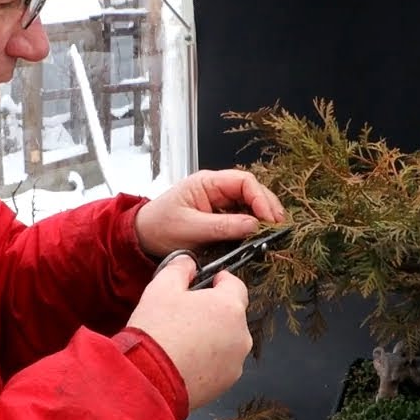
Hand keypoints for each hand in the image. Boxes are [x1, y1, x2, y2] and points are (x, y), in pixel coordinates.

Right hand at [127, 253, 251, 410]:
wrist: (149, 378)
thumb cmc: (157, 331)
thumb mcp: (161, 287)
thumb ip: (180, 268)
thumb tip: (188, 262)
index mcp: (229, 306)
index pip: (235, 284)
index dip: (220, 280)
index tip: (206, 282)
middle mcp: (241, 334)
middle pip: (232, 313)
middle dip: (214, 310)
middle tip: (187, 313)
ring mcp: (236, 361)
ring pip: (228, 339)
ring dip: (213, 336)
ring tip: (184, 340)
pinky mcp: (227, 382)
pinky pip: (222, 363)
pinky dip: (209, 359)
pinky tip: (186, 359)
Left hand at [134, 169, 285, 257]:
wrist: (141, 237)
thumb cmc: (159, 227)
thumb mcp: (190, 228)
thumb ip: (222, 226)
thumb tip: (253, 226)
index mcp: (206, 182)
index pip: (243, 182)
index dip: (260, 198)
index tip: (270, 218)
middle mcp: (215, 189)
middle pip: (250, 191)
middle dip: (266, 207)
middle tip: (278, 227)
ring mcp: (217, 202)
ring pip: (248, 204)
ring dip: (261, 217)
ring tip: (271, 233)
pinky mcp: (218, 217)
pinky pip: (240, 217)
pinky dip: (251, 226)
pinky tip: (258, 237)